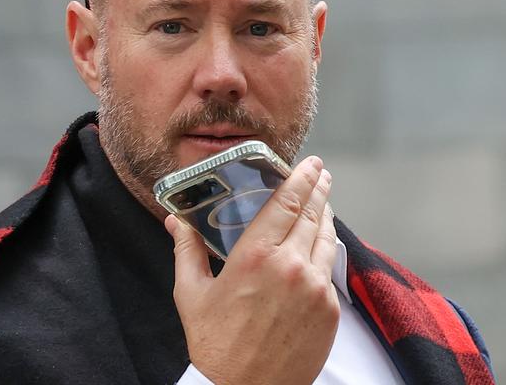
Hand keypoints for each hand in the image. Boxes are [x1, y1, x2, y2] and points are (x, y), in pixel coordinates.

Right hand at [165, 156, 339, 384]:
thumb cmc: (214, 343)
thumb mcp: (192, 293)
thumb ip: (186, 250)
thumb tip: (175, 222)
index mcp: (255, 256)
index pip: (287, 203)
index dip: (301, 178)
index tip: (311, 163)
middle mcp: (290, 266)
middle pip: (312, 215)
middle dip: (319, 189)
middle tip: (321, 173)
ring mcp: (315, 289)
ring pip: (327, 240)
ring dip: (325, 216)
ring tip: (323, 202)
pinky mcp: (329, 311)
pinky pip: (330, 271)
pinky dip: (325, 252)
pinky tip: (319, 245)